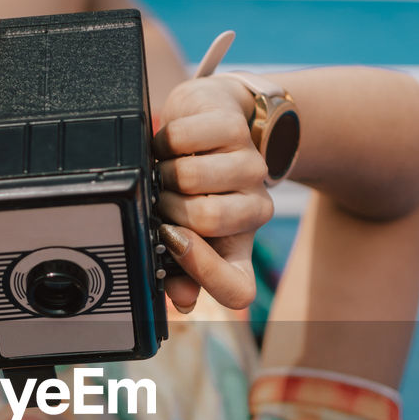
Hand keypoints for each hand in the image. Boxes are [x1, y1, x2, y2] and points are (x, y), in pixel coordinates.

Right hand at [154, 78, 273, 312]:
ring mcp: (249, 167)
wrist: (213, 120)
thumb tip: (180, 299)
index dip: (204, 273)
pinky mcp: (234, 129)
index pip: (237, 288)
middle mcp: (255, 211)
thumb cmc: (192, 184)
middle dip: (167, 206)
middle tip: (164, 196)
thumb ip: (178, 270)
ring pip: (191, 178)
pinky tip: (172, 144)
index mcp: (238, 248)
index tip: (172, 243)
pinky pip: (183, 140)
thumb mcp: (182, 230)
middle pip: (205, 220)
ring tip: (168, 169)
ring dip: (165, 171)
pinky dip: (164, 141)